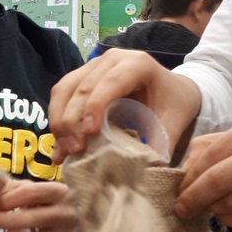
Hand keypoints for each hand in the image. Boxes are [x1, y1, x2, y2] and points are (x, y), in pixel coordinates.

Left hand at [0, 180, 81, 231]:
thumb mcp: (42, 191)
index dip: (9, 198)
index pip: (31, 193)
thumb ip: (18, 189)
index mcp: (61, 193)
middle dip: (6, 220)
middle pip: (30, 219)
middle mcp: (67, 215)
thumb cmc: (55, 205)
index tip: (0, 203)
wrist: (85, 226)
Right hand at [49, 49, 200, 161]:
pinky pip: (61, 93)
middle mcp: (111, 59)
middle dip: (73, 120)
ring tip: (64, 150)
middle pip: (82, 86)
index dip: (95, 106)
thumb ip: (162, 143)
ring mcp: (93, 65)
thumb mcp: (174, 122)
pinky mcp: (81, 76)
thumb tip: (148, 172)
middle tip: (75, 150)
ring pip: (65, 89)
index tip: (89, 134)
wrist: (173, 89)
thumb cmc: (174, 103)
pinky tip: (59, 144)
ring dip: (59, 120)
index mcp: (137, 64)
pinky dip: (56, 118)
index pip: (110, 82)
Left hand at [177, 106, 231, 228]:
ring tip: (209, 207)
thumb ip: (222, 143)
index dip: (191, 174)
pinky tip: (228, 215)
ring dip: (213, 209)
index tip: (180, 187)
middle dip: (194, 197)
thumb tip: (185, 166)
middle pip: (220, 181)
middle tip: (182, 207)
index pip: (215, 153)